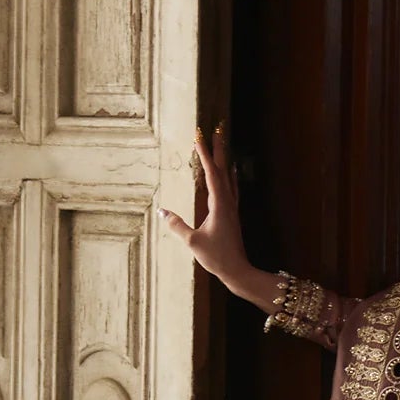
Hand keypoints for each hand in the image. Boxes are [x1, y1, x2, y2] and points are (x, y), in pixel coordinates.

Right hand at [159, 124, 247, 287]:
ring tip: (223, 144)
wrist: (238, 271)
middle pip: (223, 169)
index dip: (205, 153)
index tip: (200, 135)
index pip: (211, 173)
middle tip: (217, 128)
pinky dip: (230, 176)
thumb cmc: (217, 257)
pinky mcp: (232, 215)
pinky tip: (231, 173)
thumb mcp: (193, 242)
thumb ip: (177, 226)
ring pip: (229, 177)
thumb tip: (161, 212)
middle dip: (219, 149)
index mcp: (219, 205)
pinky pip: (231, 189)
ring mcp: (232, 208)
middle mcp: (228, 202)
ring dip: (225, 159)